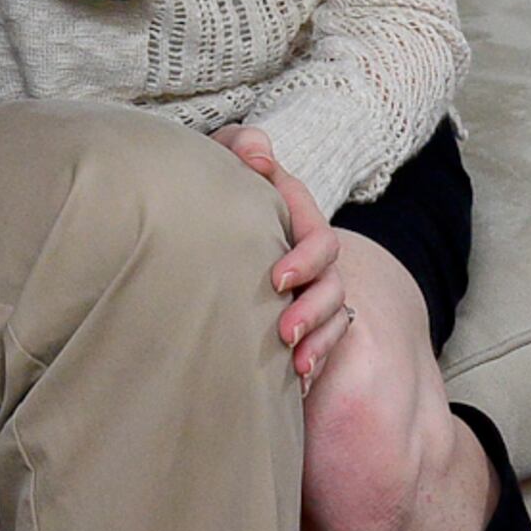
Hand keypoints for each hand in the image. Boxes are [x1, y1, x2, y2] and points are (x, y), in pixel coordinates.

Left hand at [218, 126, 424, 385]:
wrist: (197, 218)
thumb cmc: (213, 185)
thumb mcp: (224, 158)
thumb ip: (240, 146)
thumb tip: (256, 151)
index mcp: (297, 218)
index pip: (320, 239)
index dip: (306, 259)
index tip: (275, 280)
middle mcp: (309, 255)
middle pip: (332, 285)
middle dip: (312, 311)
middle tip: (283, 333)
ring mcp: (308, 287)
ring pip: (334, 318)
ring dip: (318, 342)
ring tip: (296, 365)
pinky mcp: (301, 316)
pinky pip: (323, 344)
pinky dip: (314, 362)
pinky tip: (296, 385)